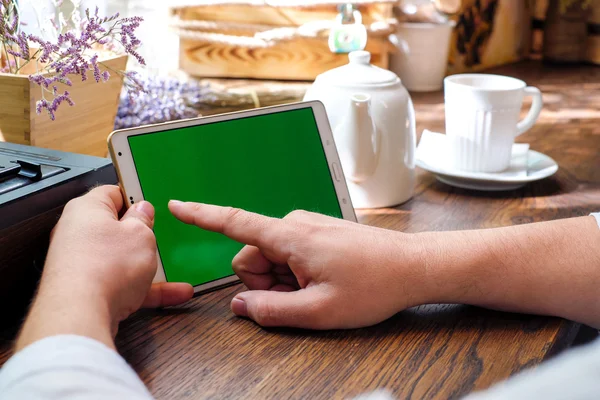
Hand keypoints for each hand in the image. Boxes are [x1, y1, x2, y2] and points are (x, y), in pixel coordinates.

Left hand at [16, 186, 192, 350]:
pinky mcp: (86, 290)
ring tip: (173, 271)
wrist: (80, 315)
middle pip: (116, 229)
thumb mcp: (141, 235)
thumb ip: (144, 220)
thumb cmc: (104, 268)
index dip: (136, 197)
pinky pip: (121, 284)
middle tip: (159, 237)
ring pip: (121, 260)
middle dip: (141, 235)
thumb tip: (142, 212)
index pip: (113, 193)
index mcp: (87, 209)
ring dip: (147, 266)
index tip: (151, 204)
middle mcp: (78, 234)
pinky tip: (170, 294)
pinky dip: (145, 289)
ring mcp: (81, 264)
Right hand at [169, 202, 428, 328]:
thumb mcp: (319, 311)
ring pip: (270, 258)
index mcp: (291, 236)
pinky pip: (288, 254)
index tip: (175, 206)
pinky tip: (322, 282)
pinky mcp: (315, 233)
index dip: (202, 216)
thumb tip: (240, 305)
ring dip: (283, 281)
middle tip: (301, 297)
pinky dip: (295, 273)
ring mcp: (306, 227)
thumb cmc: (374, 286)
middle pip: (251, 255)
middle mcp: (294, 224)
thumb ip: (272, 311)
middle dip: (265, 282)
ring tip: (317, 290)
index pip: (234, 222)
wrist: (413, 266)